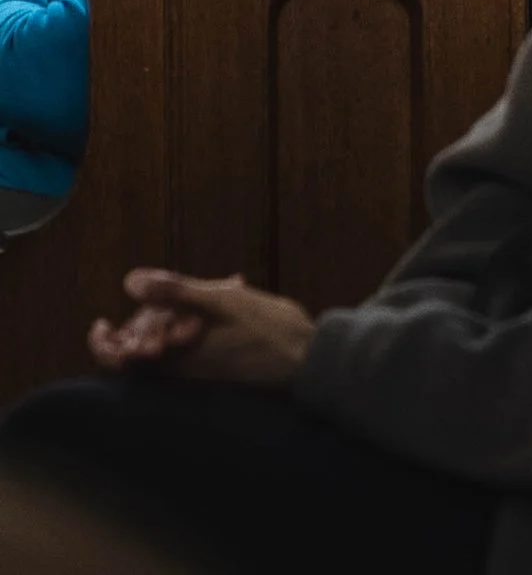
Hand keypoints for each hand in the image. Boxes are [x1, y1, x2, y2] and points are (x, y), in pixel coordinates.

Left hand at [89, 271, 315, 387]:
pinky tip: (225, 302)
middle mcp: (182, 371)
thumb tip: (131, 281)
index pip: (119, 358)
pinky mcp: (217, 371)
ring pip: (166, 349)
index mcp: (176, 357)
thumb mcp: (223, 301)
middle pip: (142, 350)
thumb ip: (177, 291)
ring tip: (204, 294)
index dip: (103, 342)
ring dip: (173, 321)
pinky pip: (191, 350)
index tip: (101, 322)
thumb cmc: (267, 331)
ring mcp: (199, 373)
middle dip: (146, 321)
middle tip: (166, 297)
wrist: (308, 361)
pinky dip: (197, 326)